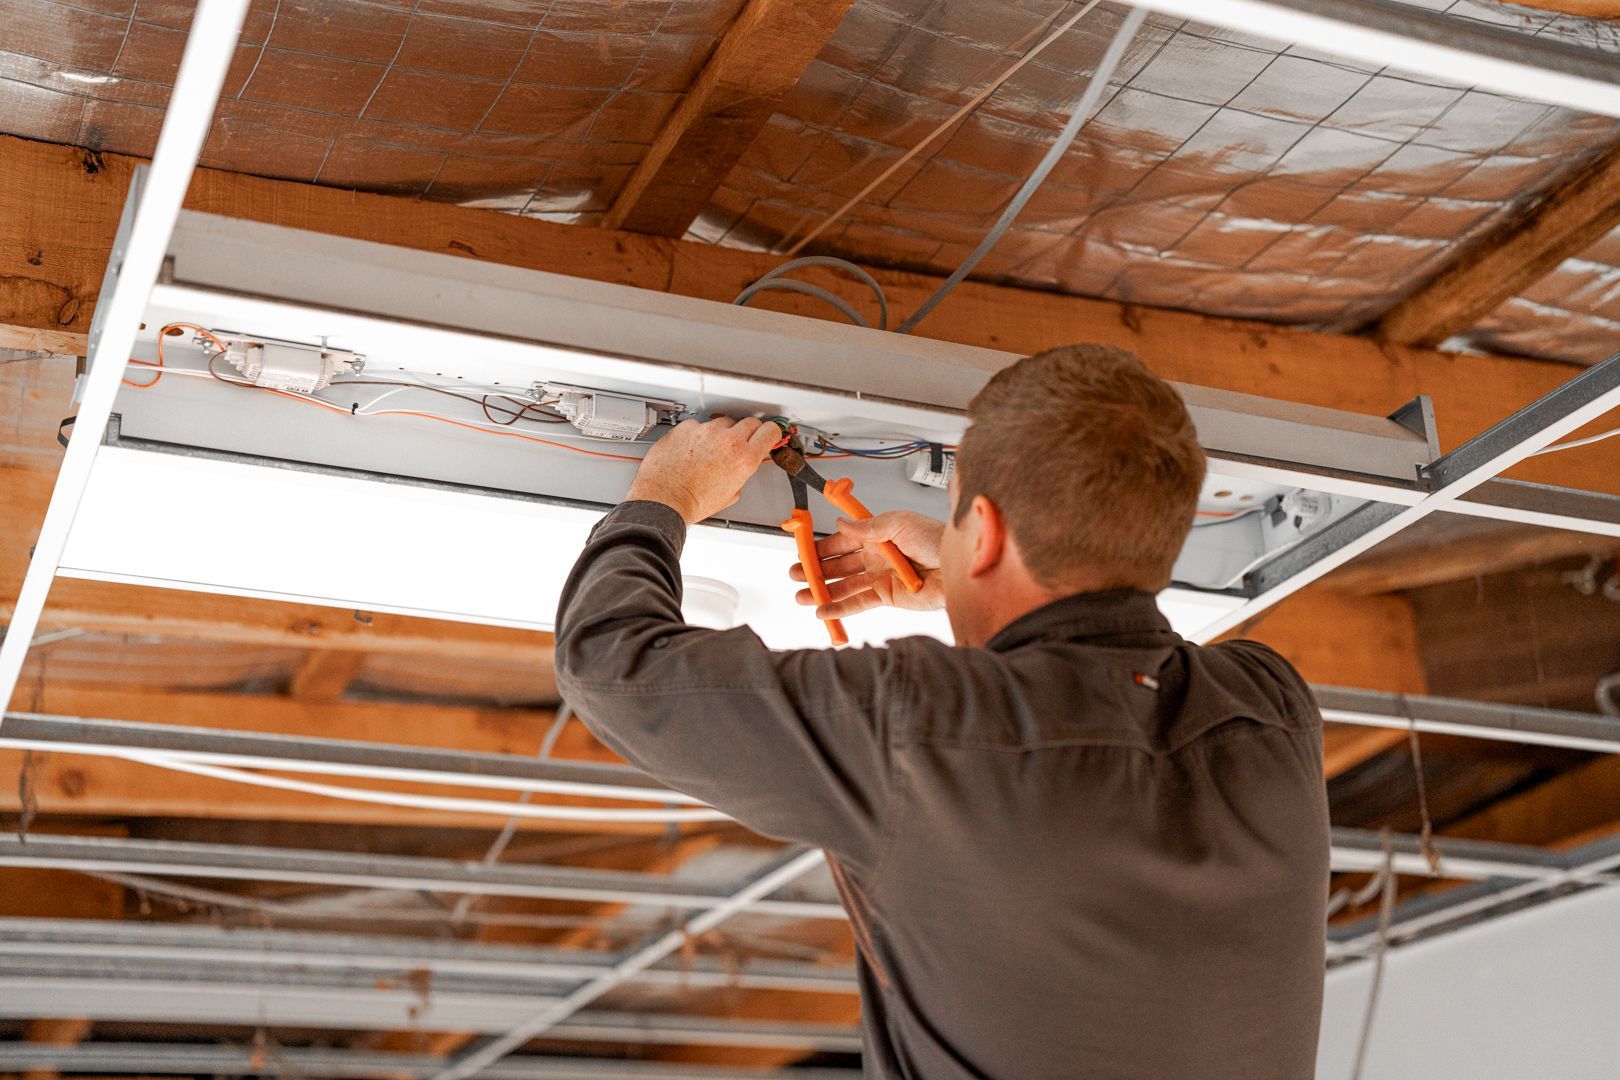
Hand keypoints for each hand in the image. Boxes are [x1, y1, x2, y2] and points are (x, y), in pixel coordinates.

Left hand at [626, 416, 779, 523]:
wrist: (664, 499)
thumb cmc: (692, 502)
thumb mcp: (730, 494)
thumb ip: (740, 475)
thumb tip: (739, 469)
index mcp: (744, 459)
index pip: (770, 431)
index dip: (771, 432)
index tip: (769, 433)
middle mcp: (728, 440)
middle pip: (750, 422)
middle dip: (748, 432)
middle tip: (739, 443)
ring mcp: (706, 431)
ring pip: (723, 423)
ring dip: (720, 434)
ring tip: (709, 452)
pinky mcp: (687, 428)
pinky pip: (698, 426)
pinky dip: (697, 435)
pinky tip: (691, 450)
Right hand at [789, 511, 945, 619]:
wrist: (957, 567)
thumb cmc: (936, 540)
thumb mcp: (898, 523)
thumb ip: (867, 526)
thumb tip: (841, 524)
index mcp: (878, 535)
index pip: (843, 541)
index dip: (822, 547)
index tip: (803, 550)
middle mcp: (877, 557)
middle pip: (840, 564)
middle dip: (817, 570)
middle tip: (796, 574)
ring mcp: (880, 578)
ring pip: (845, 585)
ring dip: (823, 591)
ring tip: (802, 596)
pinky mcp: (887, 597)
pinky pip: (859, 603)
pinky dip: (840, 608)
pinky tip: (823, 610)